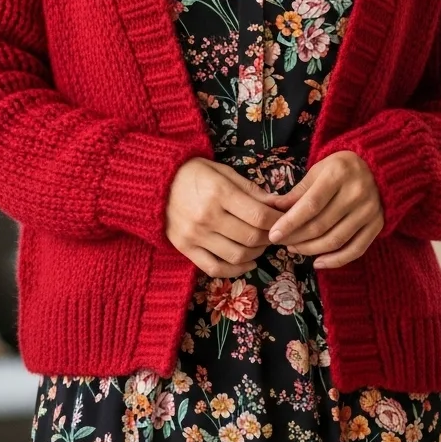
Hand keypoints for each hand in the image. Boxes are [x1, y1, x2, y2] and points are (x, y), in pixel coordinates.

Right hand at [166, 157, 285, 277]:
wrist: (155, 183)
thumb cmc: (193, 173)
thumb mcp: (223, 171)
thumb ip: (250, 189)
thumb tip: (277, 204)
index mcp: (219, 193)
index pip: (258, 215)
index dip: (277, 221)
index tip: (285, 220)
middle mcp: (208, 216)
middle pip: (250, 237)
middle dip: (270, 237)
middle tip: (275, 233)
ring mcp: (195, 235)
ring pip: (237, 255)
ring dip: (256, 253)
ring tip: (261, 244)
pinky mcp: (185, 249)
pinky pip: (215, 268)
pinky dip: (236, 270)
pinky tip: (247, 262)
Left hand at [267, 150, 384, 268]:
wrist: (376, 167)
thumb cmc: (340, 168)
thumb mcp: (318, 170)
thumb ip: (298, 192)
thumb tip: (274, 210)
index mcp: (338, 174)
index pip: (311, 205)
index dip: (291, 222)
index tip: (274, 234)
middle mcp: (356, 193)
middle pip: (321, 225)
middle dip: (296, 238)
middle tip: (280, 242)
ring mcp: (369, 211)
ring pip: (335, 240)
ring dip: (310, 249)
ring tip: (294, 248)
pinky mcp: (377, 224)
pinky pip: (355, 250)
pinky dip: (335, 261)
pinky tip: (318, 262)